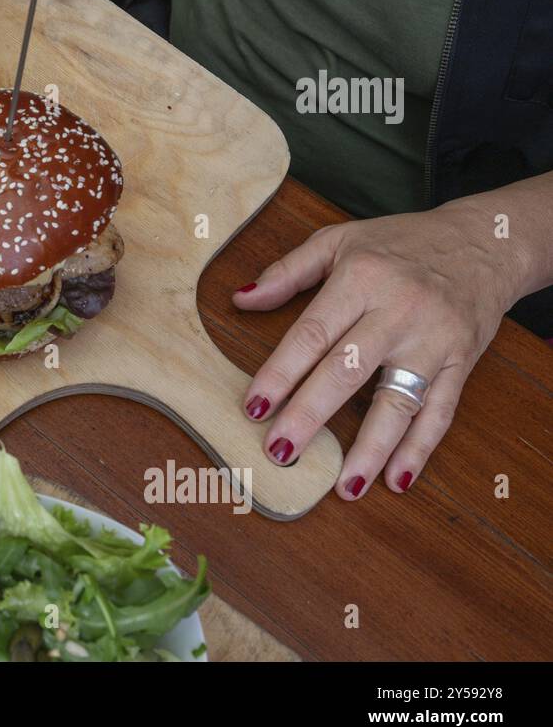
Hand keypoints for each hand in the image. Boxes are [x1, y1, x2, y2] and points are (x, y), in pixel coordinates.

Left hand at [232, 199, 530, 499]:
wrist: (485, 242)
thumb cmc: (400, 243)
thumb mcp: (340, 240)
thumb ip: (288, 271)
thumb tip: (240, 299)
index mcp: (361, 280)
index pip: (312, 334)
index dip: (281, 373)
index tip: (254, 406)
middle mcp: (398, 312)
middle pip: (347, 371)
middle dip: (311, 414)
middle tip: (281, 451)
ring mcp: (432, 341)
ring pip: (397, 400)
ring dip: (371, 447)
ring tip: (345, 486)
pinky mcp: (461, 362)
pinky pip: (440, 411)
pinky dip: (421, 448)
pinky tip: (398, 479)